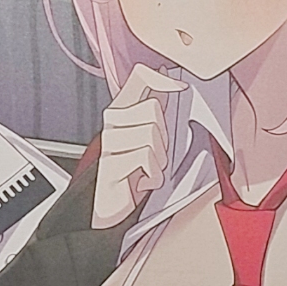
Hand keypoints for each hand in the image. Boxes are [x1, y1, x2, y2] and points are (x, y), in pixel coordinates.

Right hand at [91, 63, 184, 229]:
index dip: (160, 77)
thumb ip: (153, 110)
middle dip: (164, 134)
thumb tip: (166, 82)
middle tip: (154, 154)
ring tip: (147, 169)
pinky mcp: (109, 164)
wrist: (107, 208)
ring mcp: (109, 143)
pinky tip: (142, 181)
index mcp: (121, 111)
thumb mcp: (145, 137)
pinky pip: (145, 157)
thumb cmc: (129, 173)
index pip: (138, 78)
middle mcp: (113, 123)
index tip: (178, 84)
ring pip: (151, 133)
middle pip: (152, 108)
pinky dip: (153, 175)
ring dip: (158, 158)